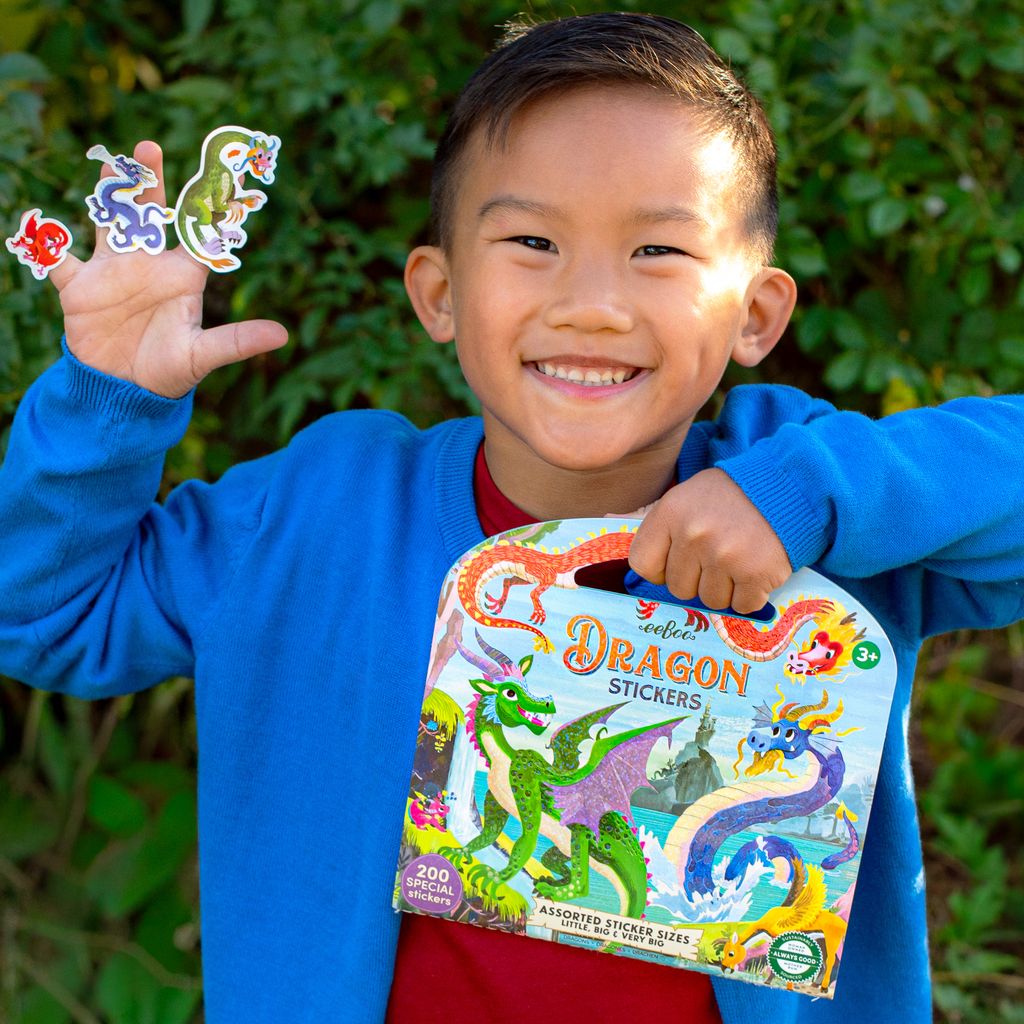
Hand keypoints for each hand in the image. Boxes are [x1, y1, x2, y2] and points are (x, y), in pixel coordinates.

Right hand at [50, 140, 286, 398]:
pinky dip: (49, 244)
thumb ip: (238, 342)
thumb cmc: (169, 372)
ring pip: (107, 222)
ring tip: (109, 165)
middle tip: (147, 147)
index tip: (217, 173)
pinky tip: (41, 223)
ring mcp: (112, 272)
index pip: (196, 234)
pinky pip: (59, 261)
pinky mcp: (80, 288)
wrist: (125, 390)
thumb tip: (281, 335)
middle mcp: (147, 265)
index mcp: (181, 277)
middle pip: (148, 213)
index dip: (207, 207)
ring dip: (107, 196)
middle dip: (147, 181)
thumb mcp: (203, 356)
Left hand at [625, 468, 791, 613]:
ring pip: (710, 600)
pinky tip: (755, 570)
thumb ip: (660, 526)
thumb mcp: (685, 497)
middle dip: (697, 578)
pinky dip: (750, 595)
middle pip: (678, 588)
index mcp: (669, 514)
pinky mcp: (756, 573)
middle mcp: (693, 536)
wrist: (786, 486)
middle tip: (717, 555)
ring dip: (725, 587)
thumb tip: (628, 541)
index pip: (643, 564)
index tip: (677, 561)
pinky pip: (742, 606)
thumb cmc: (728, 496)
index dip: (659, 569)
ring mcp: (725, 556)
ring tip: (737, 559)